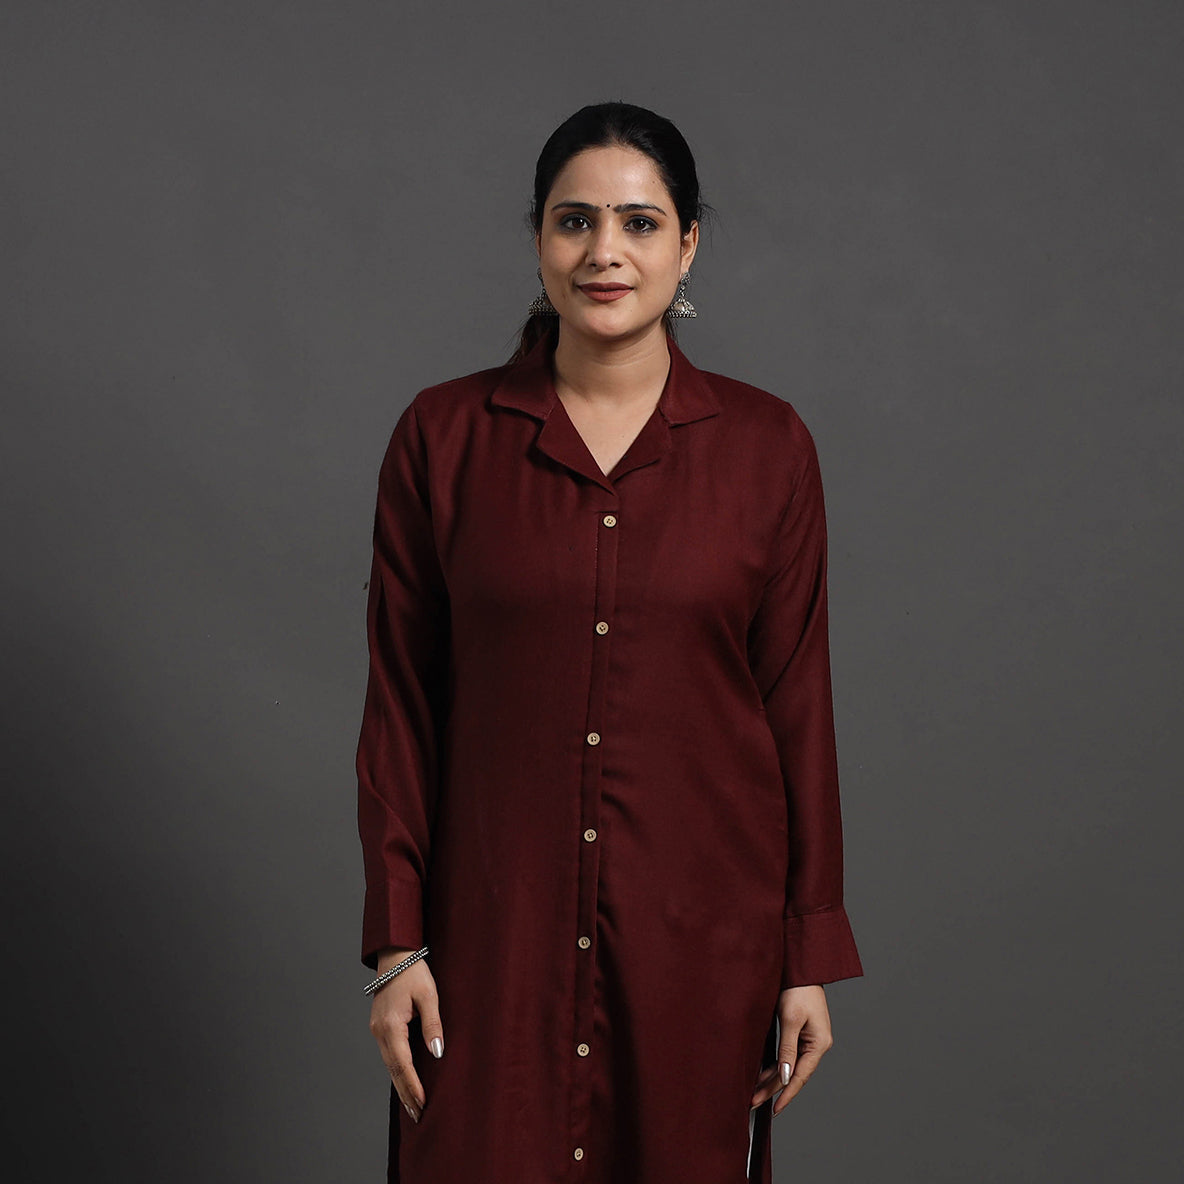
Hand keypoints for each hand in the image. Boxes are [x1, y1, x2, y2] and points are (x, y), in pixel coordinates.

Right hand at [368, 947, 444, 1122]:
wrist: (395, 956)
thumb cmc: (414, 972)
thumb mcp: (429, 995)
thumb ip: (433, 1024)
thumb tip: (437, 1052)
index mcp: (390, 1025)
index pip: (403, 1063)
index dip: (413, 1085)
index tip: (422, 1103)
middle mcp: (379, 1031)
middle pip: (393, 1070)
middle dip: (406, 1093)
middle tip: (418, 1115)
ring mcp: (376, 1030)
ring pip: (389, 1065)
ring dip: (401, 1085)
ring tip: (413, 1106)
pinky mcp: (379, 1028)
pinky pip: (389, 1055)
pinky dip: (397, 1071)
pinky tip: (405, 1082)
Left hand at [750, 985, 833, 1114]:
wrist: (800, 966)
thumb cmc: (797, 989)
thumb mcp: (790, 1019)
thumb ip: (787, 1049)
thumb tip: (784, 1076)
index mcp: (819, 1043)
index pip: (800, 1076)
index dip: (786, 1094)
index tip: (774, 1109)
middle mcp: (816, 1044)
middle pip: (793, 1073)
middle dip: (773, 1088)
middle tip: (753, 1102)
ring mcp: (809, 1039)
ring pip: (789, 1065)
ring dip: (772, 1077)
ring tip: (754, 1092)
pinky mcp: (800, 1032)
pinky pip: (787, 1054)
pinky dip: (774, 1064)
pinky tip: (761, 1074)